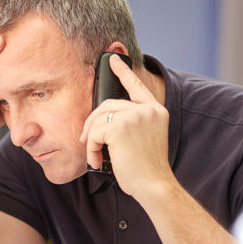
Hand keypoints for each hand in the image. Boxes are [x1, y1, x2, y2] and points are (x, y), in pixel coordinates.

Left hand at [79, 54, 173, 198]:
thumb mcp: (144, 139)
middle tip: (86, 140)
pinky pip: (94, 133)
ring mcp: (135, 116)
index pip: (137, 85)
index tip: (112, 58)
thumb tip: (101, 119)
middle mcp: (147, 110)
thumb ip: (131, 123)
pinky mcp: (120, 127)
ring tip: (96, 157)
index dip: (123, 71)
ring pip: (98, 119)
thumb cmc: (147, 169)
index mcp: (156, 111)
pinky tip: (97, 161)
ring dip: (91, 140)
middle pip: (107, 105)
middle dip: (92, 123)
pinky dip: (91, 148)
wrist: (154, 185)